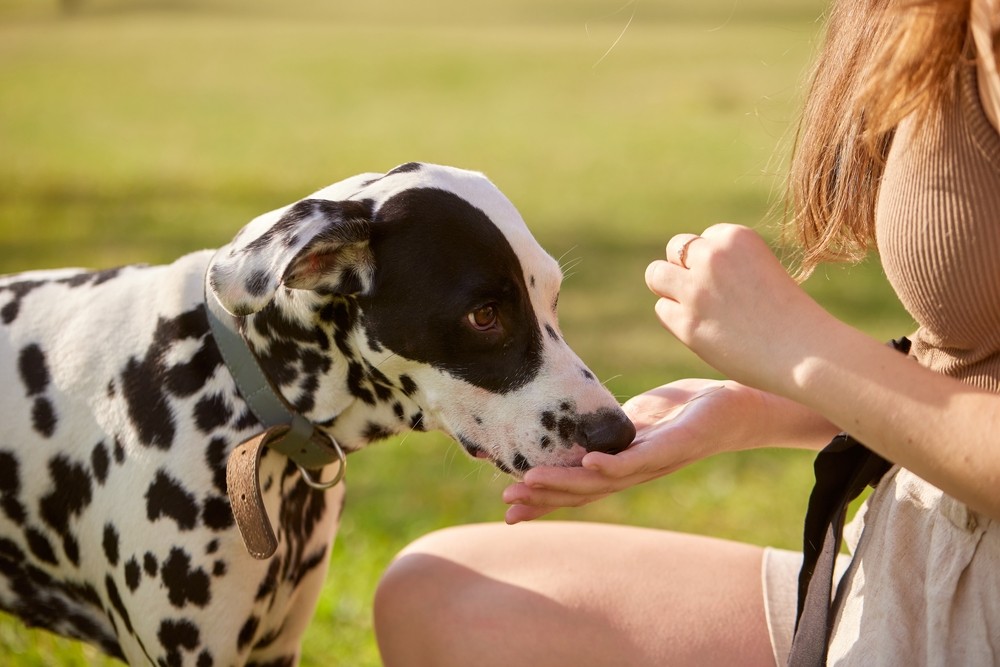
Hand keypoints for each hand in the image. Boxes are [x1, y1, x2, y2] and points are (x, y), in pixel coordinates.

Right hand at [503, 379, 761, 522]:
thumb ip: (603, 431)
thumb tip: (573, 435)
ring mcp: (655, 462)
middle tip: (509, 501)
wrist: (740, 406)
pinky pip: (639, 459)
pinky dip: (611, 464)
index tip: (508, 507)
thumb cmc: (685, 412)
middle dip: (544, 497)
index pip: (576, 488)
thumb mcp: (634, 420)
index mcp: (621, 466)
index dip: (543, 500)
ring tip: (532, 482)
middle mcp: (634, 472)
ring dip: (566, 483)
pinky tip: (588, 463)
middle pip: (583, 492)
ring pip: (604, 480)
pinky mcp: (677, 445)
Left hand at [646, 224, 833, 395]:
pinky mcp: (686, 321)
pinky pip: (662, 310)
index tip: (733, 284)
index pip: (703, 239)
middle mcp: (712, 256)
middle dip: (684, 269)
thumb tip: (680, 270)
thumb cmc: (788, 316)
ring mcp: (696, 289)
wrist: (805, 353)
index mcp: (735, 237)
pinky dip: (677, 320)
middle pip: (675, 249)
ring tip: (696, 308)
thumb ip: (725, 264)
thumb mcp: (759, 269)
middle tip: (708, 296)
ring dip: (669, 289)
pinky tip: (705, 331)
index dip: (712, 262)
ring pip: (656, 275)